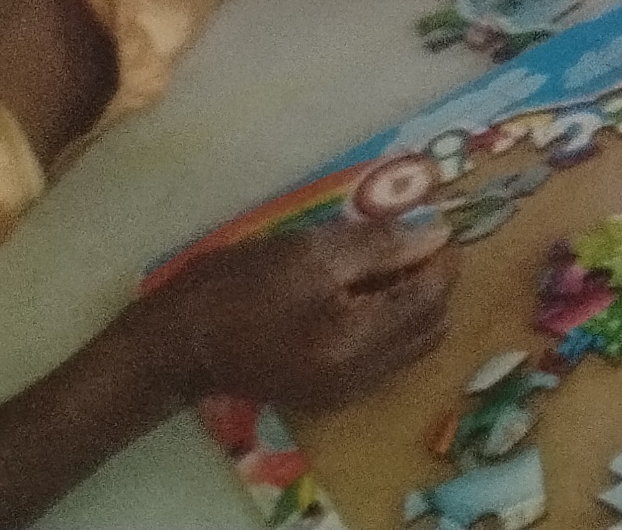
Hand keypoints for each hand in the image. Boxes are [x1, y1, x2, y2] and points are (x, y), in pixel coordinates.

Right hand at [138, 220, 457, 412]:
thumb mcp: (311, 251)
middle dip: (435, 283)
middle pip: (431, 327)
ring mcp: (344, 392)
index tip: (440, 227)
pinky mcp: (329, 394)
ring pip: (413, 346)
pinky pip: (386, 360)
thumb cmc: (239, 286)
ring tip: (390, 267)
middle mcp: (358, 377)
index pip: (430, 299)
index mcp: (353, 341)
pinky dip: (393, 326)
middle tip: (416, 244)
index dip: (443, 259)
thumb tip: (437, 235)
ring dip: (417, 305)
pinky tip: (366, 297)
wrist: (178, 342)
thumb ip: (381, 244)